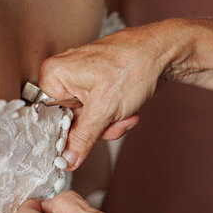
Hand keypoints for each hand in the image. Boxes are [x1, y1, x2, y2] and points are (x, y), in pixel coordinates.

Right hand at [39, 20, 176, 169]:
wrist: (164, 53)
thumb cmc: (134, 65)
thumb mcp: (104, 109)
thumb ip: (82, 138)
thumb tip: (66, 159)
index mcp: (55, 75)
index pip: (47, 118)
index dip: (64, 136)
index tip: (76, 150)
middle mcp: (64, 77)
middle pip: (69, 123)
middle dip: (96, 128)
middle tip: (113, 121)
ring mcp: (82, 83)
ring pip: (88, 122)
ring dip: (110, 124)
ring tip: (125, 113)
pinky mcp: (97, 88)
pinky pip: (99, 114)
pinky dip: (115, 116)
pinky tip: (128, 110)